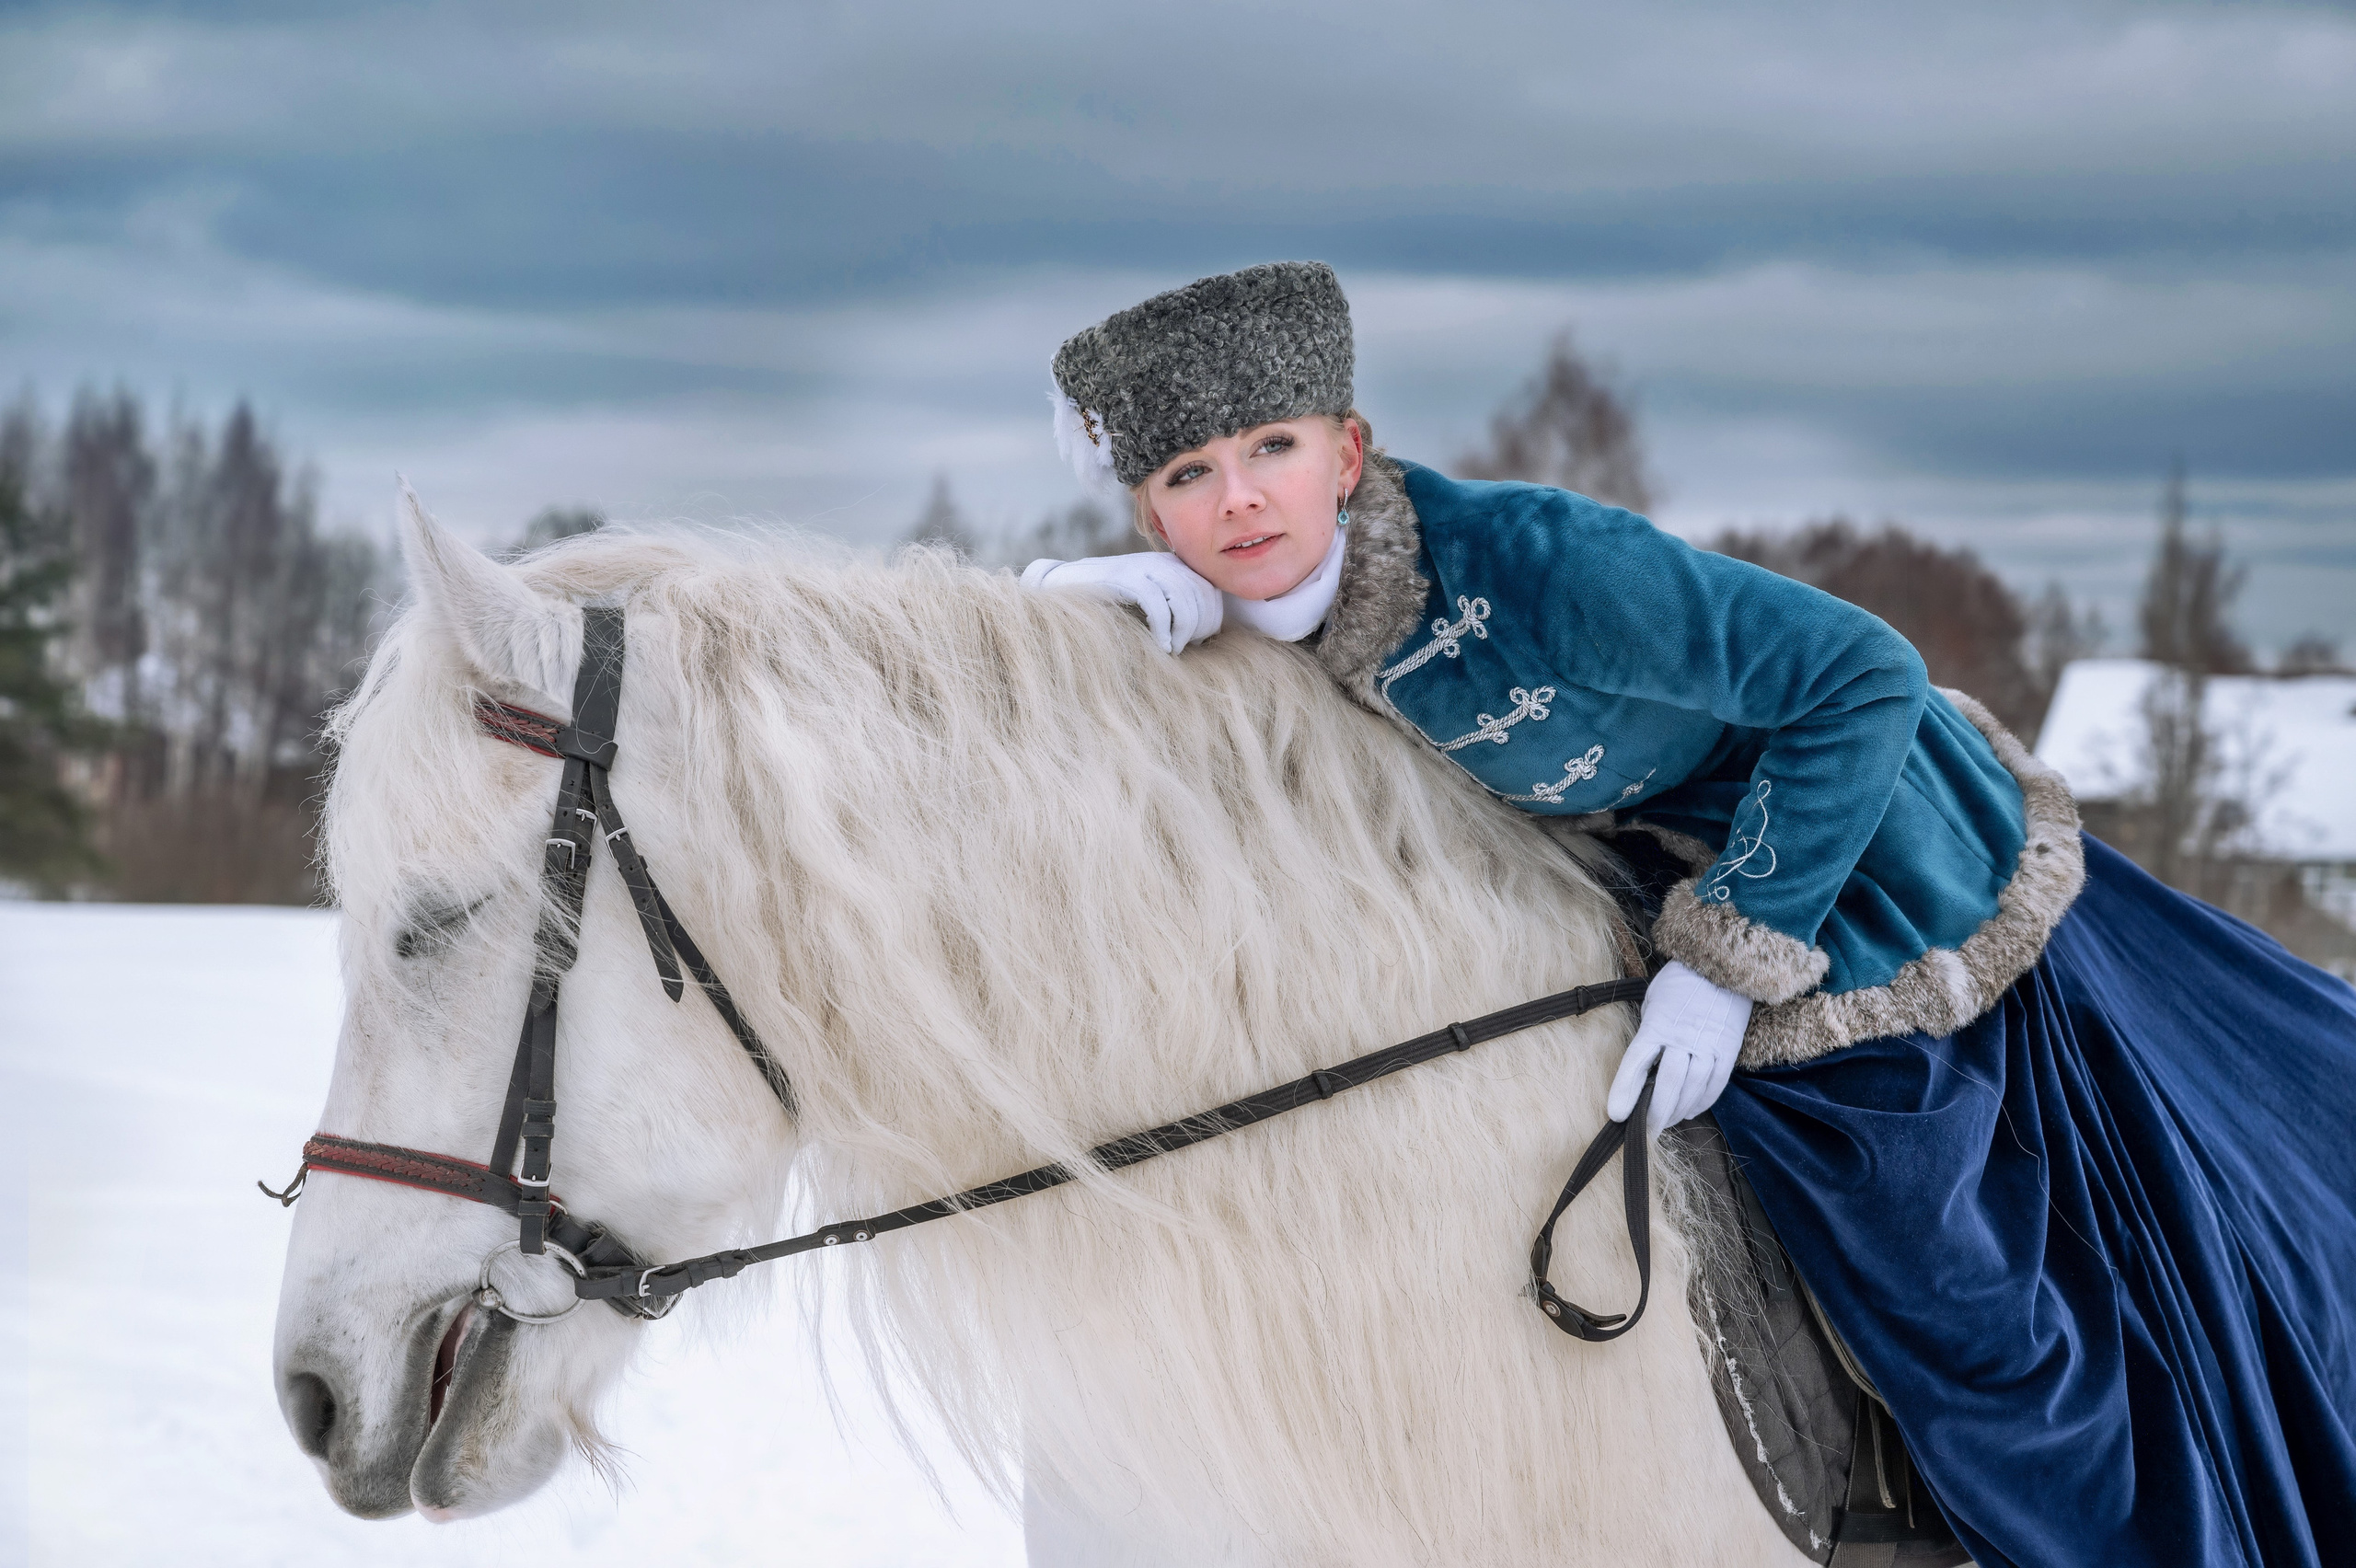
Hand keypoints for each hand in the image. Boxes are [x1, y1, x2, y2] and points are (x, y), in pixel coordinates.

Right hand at [1021, 552, 1223, 654]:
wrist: (1067, 584)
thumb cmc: (1111, 601)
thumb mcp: (1150, 598)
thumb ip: (1175, 606)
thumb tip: (1204, 634)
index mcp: (1174, 564)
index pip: (1211, 591)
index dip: (1211, 620)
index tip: (1198, 642)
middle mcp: (1163, 561)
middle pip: (1201, 596)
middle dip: (1200, 628)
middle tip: (1186, 648)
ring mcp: (1143, 566)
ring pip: (1184, 600)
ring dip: (1183, 632)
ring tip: (1173, 649)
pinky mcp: (1125, 577)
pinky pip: (1157, 605)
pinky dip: (1163, 630)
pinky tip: (1161, 646)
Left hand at [1607, 960, 1752, 1139]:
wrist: (1723, 964)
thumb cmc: (1679, 983)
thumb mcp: (1653, 1002)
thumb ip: (1648, 1034)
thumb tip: (1642, 1068)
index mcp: (1658, 1023)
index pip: (1636, 1062)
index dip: (1625, 1090)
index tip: (1617, 1115)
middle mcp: (1683, 1037)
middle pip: (1668, 1083)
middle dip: (1655, 1112)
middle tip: (1646, 1132)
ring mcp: (1708, 1044)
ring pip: (1693, 1088)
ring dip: (1678, 1111)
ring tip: (1666, 1123)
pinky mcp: (1728, 1050)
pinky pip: (1716, 1084)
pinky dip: (1702, 1101)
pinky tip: (1690, 1111)